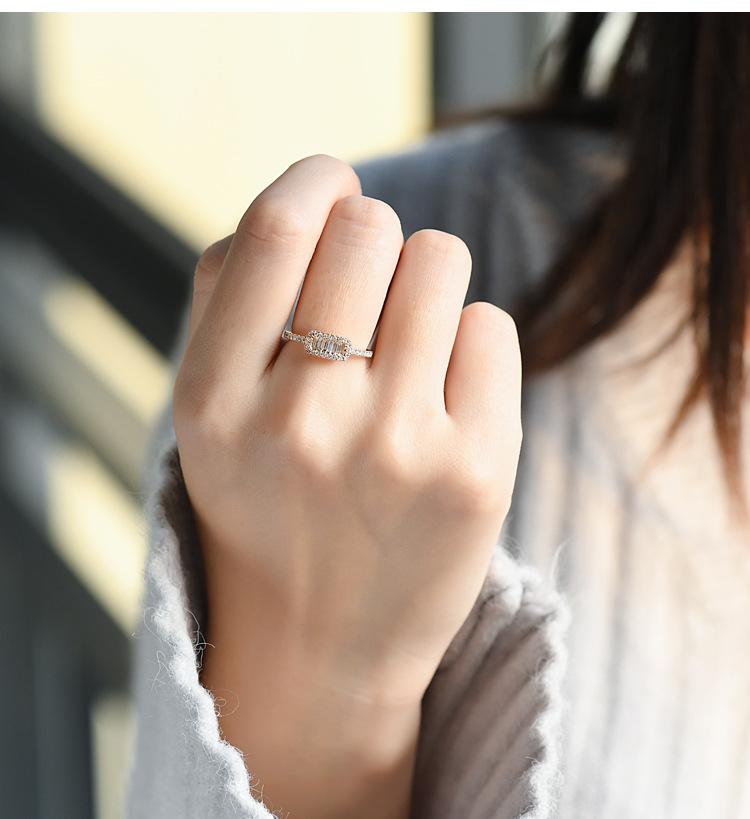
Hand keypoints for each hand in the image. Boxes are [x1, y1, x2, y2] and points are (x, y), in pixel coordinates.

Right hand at [172, 154, 521, 817]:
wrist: (322, 646)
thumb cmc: (267, 508)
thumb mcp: (210, 416)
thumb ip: (229, 294)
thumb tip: (305, 195)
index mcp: (215, 403)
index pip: (277, 230)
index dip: (315, 178)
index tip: (333, 180)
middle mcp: (301, 424)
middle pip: (368, 229)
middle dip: (372, 239)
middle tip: (366, 291)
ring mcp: (396, 450)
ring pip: (440, 261)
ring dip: (425, 281)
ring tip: (404, 345)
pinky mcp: (477, 473)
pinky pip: (490, 325)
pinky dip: (469, 344)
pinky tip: (442, 399)